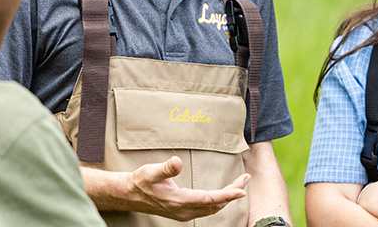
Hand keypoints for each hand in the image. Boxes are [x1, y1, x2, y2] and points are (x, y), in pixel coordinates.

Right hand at [127, 156, 250, 220]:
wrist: (131, 195)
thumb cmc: (141, 181)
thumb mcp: (150, 171)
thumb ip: (165, 168)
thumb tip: (177, 162)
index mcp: (179, 201)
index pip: (209, 199)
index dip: (227, 195)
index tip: (241, 190)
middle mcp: (184, 211)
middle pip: (215, 204)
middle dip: (233, 192)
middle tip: (246, 178)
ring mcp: (185, 214)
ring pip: (213, 208)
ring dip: (228, 197)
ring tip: (240, 183)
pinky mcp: (184, 213)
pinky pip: (207, 210)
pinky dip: (219, 201)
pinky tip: (224, 194)